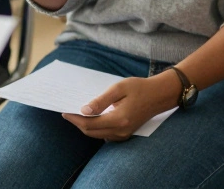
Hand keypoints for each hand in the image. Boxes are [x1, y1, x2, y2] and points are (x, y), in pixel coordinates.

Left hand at [62, 73, 178, 140]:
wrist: (159, 95)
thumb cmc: (140, 88)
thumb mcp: (119, 88)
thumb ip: (101, 100)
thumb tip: (84, 110)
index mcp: (119, 120)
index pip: (90, 124)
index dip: (75, 119)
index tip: (64, 111)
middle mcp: (120, 131)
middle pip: (91, 132)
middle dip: (78, 123)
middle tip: (68, 112)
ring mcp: (124, 135)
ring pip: (97, 135)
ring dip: (86, 126)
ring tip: (77, 114)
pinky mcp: (125, 134)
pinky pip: (105, 134)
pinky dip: (95, 128)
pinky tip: (91, 118)